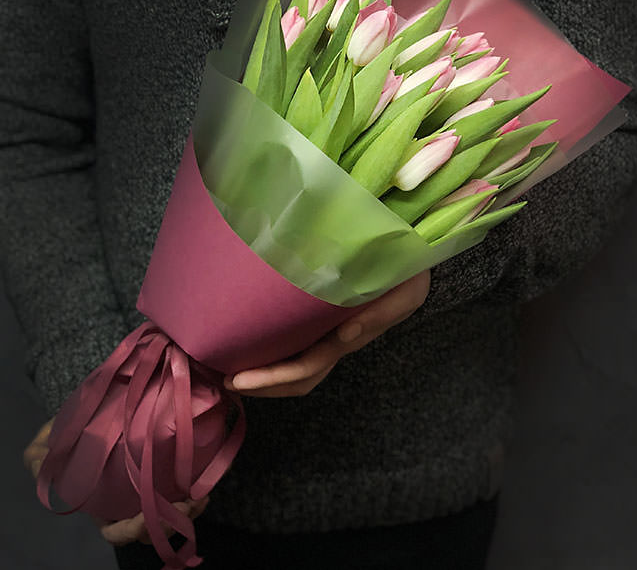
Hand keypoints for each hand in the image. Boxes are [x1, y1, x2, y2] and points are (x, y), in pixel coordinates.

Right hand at [23, 417, 209, 545]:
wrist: (92, 412)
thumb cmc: (69, 434)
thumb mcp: (48, 445)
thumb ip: (40, 457)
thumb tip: (36, 462)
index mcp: (101, 503)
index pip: (116, 531)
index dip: (132, 531)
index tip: (148, 520)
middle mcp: (126, 503)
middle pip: (151, 529)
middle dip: (172, 524)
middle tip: (190, 505)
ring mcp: (148, 490)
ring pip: (171, 514)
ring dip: (189, 511)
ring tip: (203, 496)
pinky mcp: (166, 473)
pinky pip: (183, 488)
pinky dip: (197, 488)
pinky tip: (206, 481)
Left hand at [223, 269, 430, 396]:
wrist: (412, 251)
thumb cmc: (407, 268)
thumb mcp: (406, 290)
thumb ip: (380, 314)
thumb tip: (345, 335)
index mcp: (350, 336)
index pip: (307, 368)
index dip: (274, 379)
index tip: (239, 379)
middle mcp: (337, 339)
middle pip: (298, 376)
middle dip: (263, 385)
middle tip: (224, 380)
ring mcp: (331, 330)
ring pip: (297, 363)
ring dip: (266, 372)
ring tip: (230, 368)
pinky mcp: (325, 314)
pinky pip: (299, 339)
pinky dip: (275, 348)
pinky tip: (253, 341)